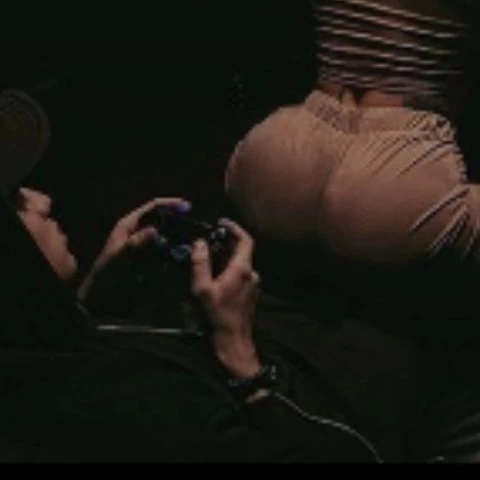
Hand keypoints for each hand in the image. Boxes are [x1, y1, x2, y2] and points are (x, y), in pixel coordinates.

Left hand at [78, 197, 189, 299]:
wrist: (100, 290)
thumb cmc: (106, 270)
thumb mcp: (119, 256)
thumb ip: (134, 243)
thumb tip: (154, 230)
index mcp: (128, 224)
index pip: (151, 207)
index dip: (168, 203)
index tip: (186, 206)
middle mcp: (135, 230)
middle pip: (158, 218)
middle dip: (174, 219)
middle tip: (191, 223)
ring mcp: (140, 242)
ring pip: (161, 233)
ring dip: (173, 234)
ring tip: (187, 237)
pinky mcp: (144, 254)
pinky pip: (160, 247)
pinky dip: (169, 248)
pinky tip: (177, 252)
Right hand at [190, 219, 261, 377]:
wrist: (234, 342)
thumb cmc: (218, 316)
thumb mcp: (203, 289)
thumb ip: (201, 264)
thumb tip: (200, 243)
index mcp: (242, 269)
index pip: (245, 239)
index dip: (235, 228)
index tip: (222, 222)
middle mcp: (251, 274)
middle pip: (242, 250)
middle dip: (226, 243)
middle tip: (209, 240)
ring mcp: (253, 285)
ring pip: (240, 263)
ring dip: (226, 257)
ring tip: (208, 258)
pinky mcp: (250, 294)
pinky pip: (240, 275)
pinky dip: (229, 269)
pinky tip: (215, 276)